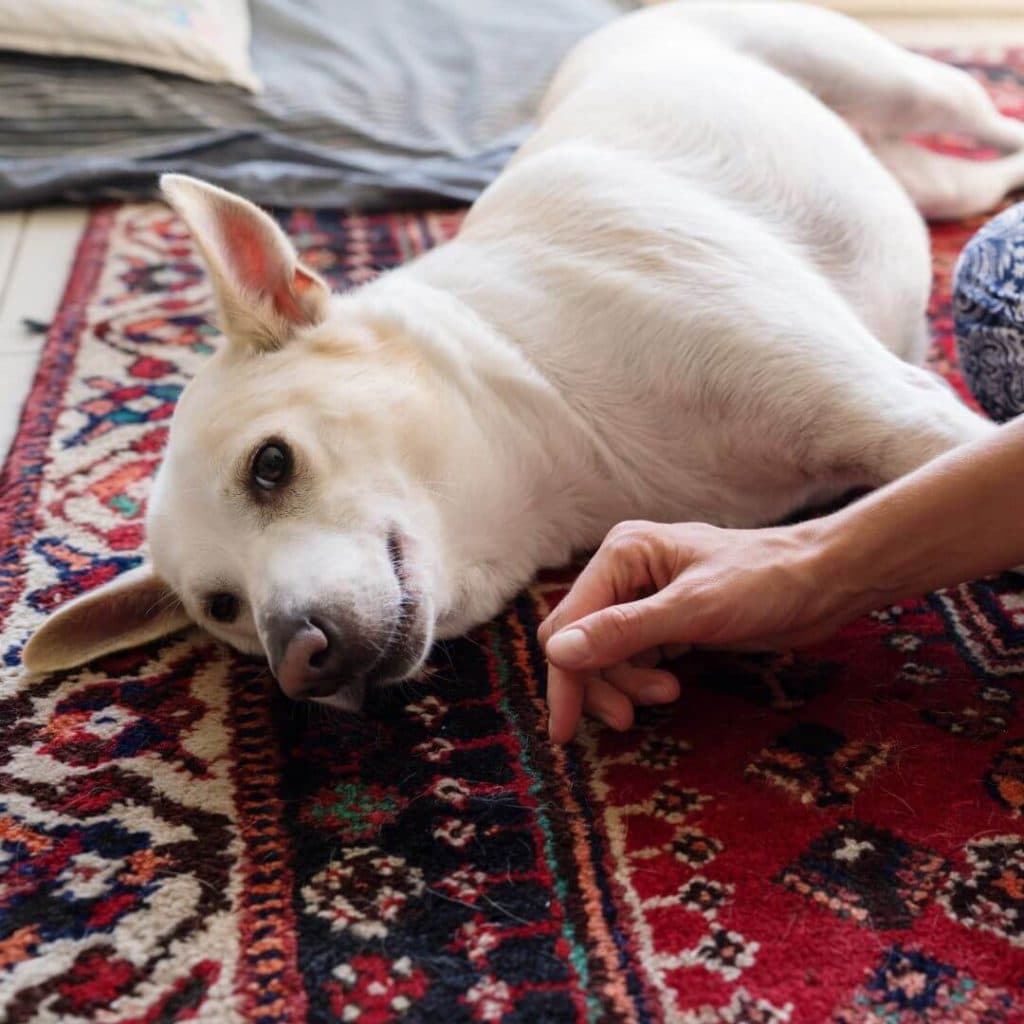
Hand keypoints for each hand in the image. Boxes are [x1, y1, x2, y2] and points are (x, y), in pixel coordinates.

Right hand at [538, 519, 849, 741]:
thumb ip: (623, 631)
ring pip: (603, 654)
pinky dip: (641, 678)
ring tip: (668, 695)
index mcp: (621, 554)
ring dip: (626, 683)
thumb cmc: (765, 584)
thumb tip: (557, 652)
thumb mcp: (693, 611)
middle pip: (580, 641)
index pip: (567, 624)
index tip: (565, 730)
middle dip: (600, 682)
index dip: (564, 676)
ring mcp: (643, 594)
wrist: (824, 582)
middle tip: (628, 720)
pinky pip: (629, 655)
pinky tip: (671, 686)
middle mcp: (624, 570)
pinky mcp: (664, 618)